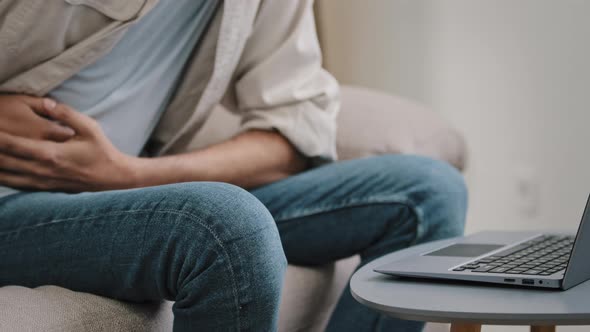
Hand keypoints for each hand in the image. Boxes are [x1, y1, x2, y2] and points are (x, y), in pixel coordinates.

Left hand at [0, 103, 140, 191]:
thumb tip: (46, 102)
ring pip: (6, 177)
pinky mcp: (44, 189)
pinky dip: (2, 178)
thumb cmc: (102, 152)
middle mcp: (43, 171)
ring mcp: (42, 182)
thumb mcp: (90, 128)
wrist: (113, 178)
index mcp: (51, 154)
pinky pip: (15, 185)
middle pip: (4, 162)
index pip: (13, 145)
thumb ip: (66, 114)